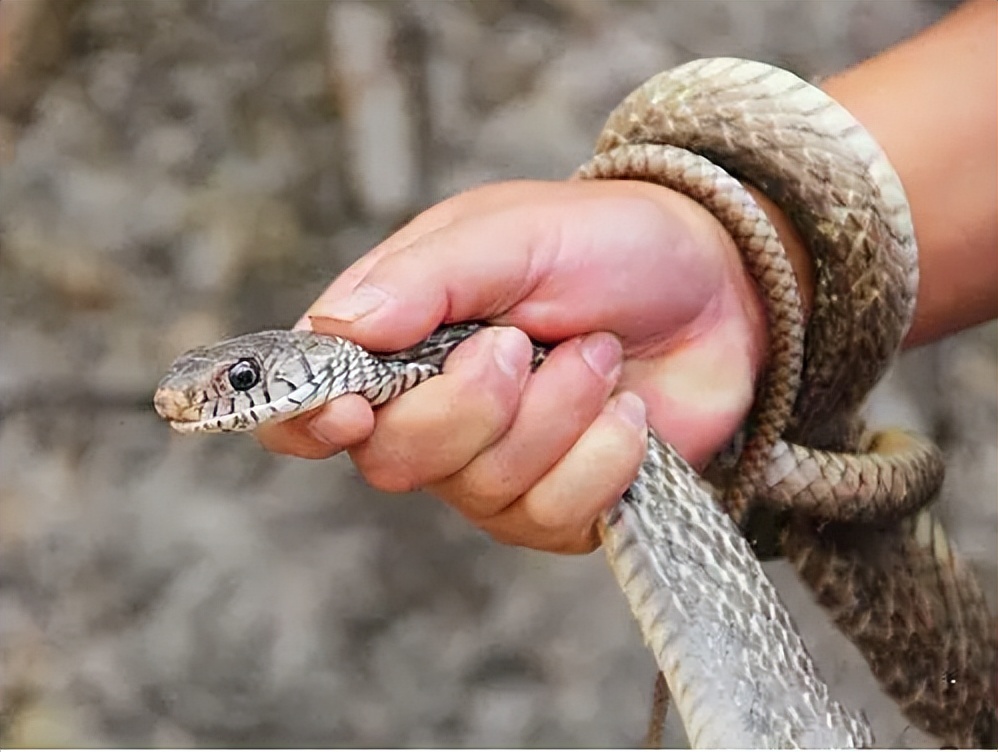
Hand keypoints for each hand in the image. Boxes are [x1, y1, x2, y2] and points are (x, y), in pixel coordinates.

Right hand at [257, 179, 767, 552]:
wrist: (714, 288)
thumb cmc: (604, 245)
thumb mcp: (512, 233)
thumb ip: (422, 277)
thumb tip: (337, 329)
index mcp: (394, 342)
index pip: (307, 410)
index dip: (308, 422)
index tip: (352, 411)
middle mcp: (431, 417)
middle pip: (395, 462)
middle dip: (470, 405)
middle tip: (524, 342)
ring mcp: (494, 474)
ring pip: (485, 491)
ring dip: (557, 414)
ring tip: (597, 354)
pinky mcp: (559, 510)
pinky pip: (556, 516)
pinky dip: (603, 457)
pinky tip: (629, 413)